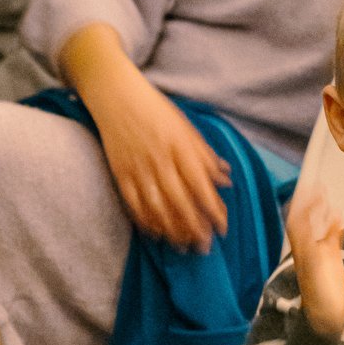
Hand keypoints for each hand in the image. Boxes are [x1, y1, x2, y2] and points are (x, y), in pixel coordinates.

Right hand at [95, 74, 230, 250]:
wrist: (117, 97)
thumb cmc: (158, 111)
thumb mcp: (188, 129)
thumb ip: (207, 156)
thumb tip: (227, 180)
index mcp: (181, 147)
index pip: (201, 185)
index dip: (213, 210)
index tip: (223, 228)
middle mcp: (160, 160)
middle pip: (180, 202)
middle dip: (194, 228)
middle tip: (204, 247)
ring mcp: (138, 168)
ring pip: (156, 208)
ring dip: (172, 230)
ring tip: (183, 247)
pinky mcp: (120, 173)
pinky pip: (133, 203)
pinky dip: (145, 221)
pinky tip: (156, 233)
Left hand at [286, 184, 343, 337]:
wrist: (325, 319)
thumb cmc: (319, 297)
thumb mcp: (316, 268)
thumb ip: (321, 243)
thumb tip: (330, 218)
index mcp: (302, 248)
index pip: (299, 219)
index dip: (304, 202)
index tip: (312, 186)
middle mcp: (308, 249)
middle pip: (306, 219)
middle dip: (311, 201)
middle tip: (318, 183)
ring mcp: (319, 255)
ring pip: (318, 227)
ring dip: (321, 211)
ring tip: (326, 194)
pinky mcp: (330, 263)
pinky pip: (331, 239)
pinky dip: (333, 226)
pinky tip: (338, 216)